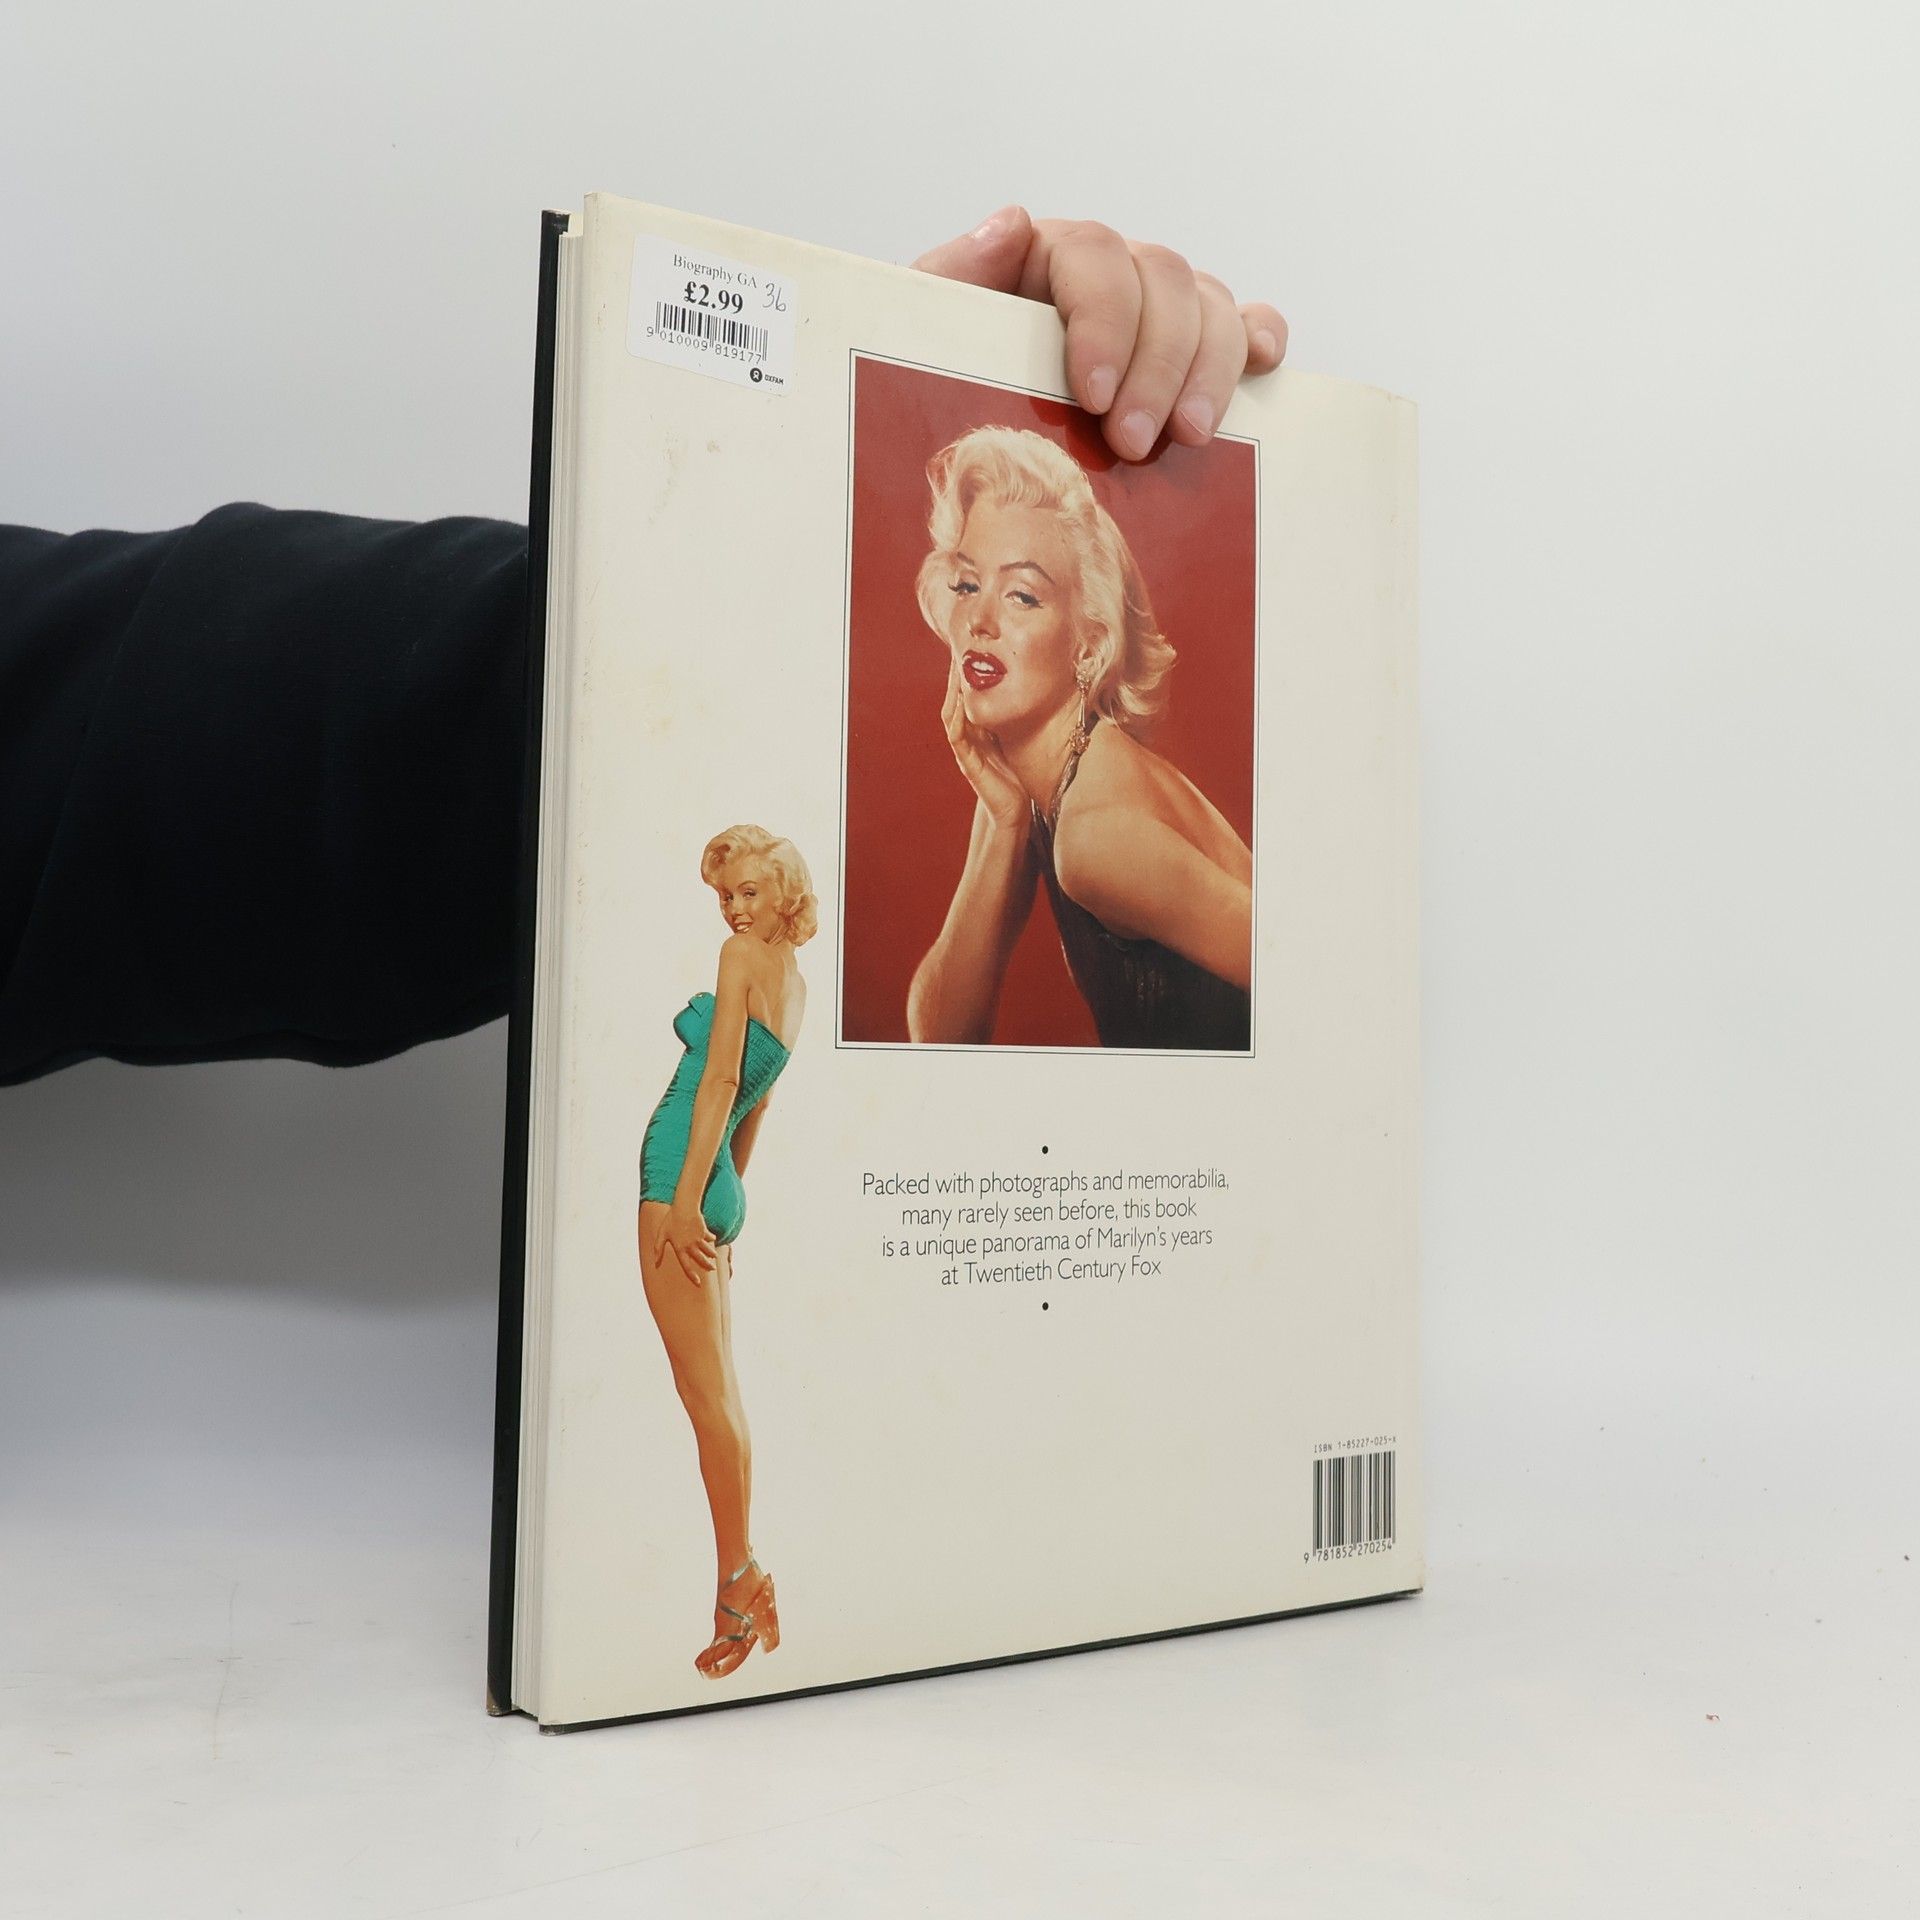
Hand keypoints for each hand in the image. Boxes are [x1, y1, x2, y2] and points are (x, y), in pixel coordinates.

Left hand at [653, 1201, 717, 1284]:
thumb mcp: (661, 1234)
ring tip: (714, 1258)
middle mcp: (690, 1246)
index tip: (698, 1283)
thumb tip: (654, 1263)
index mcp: (680, 1248)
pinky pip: (710, 1237)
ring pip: (708, 1250)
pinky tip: (713, 1239)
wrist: (684, 1207)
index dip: (692, 1276)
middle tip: (712, 1269)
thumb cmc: (670, 1219)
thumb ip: (658, 1249)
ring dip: (712, 1255)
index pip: (686, 1266)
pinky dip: (712, 1239)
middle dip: (708, 1266)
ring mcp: (698, 1239)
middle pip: (701, 1260)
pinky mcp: (704, 1231)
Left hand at [912, 207, 1287, 463]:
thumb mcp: (927, 330)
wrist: (969, 452)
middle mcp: (1114, 272)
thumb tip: (1011, 222)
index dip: (1105, 321)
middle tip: (1135, 443)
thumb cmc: (943, 380)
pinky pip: (1247, 323)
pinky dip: (1260, 338)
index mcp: (1048, 256)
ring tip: (1191, 438)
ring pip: (1211, 306)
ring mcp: (1160, 308)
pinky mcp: (1196, 347)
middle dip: (1158, 366)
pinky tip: (1262, 367)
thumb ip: (954, 275)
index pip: (1096, 257)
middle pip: (1165, 281)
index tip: (1094, 396)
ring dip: (1209, 370)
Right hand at [942, 652, 1029, 832]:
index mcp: (978, 731)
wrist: (1016, 811)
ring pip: (951, 714)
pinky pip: (956, 736)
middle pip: (955, 700)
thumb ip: (1013, 722)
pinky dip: (956, 719)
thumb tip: (1029, 694)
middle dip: (956, 676)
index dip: (967, 674)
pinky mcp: (967, 764)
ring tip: (955, 670)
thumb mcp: (1016, 741)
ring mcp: (965, 751)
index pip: (967, 697)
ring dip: (952, 692)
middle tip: (959, 650)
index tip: (972, 649)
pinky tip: (959, 703)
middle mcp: (968, 738)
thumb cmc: (1017, 777)